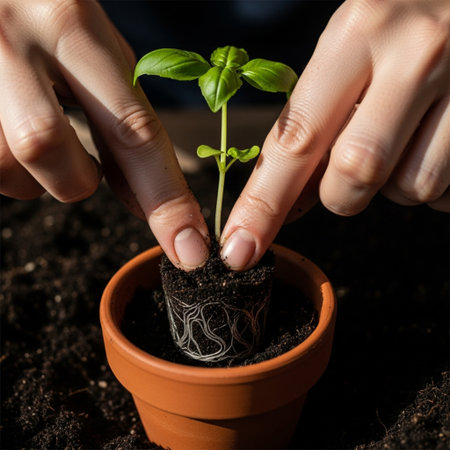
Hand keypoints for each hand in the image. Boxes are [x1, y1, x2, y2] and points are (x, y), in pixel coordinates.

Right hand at [0, 0, 208, 269]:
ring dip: (33, 176)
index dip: (166, 200)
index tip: (189, 250)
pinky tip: (9, 133)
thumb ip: (123, 121)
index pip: (133, 130)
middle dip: (75, 180)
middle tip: (81, 166)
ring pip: (6, 167)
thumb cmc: (49, 16)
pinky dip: (5, 166)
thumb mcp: (97, 52)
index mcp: (73, 26)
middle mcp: (12, 39)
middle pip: (48, 149)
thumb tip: (144, 204)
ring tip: (38, 139)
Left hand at [221, 0, 449, 269]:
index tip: (241, 249)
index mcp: (357, 34)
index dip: (263, 204)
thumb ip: (317, 118)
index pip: (296, 141)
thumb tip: (292, 199)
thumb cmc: (400, 24)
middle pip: (353, 176)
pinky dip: (433, 178)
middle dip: (341, 193)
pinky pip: (448, 190)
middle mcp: (413, 56)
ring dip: (394, 181)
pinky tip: (436, 139)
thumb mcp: (350, 50)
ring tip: (405, 135)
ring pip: (409, 188)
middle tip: (349, 166)